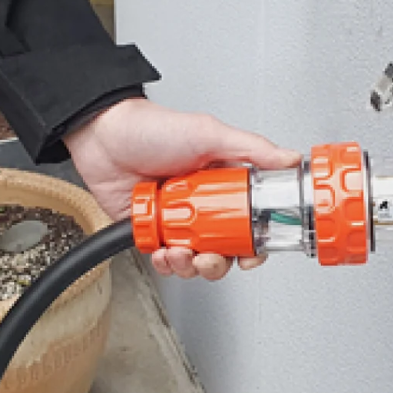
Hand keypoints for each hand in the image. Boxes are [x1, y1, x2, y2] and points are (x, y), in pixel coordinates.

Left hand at [64, 98, 300, 280]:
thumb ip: (252, 149)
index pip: (250, 223)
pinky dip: (165, 262)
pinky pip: (165, 260)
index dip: (255, 243)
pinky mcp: (152, 232)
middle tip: (211, 257)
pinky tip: (163, 251)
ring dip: (190, 264)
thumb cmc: (152, 128)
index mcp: (223, 186)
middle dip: (219, 262)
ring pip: (195, 260)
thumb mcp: (210, 134)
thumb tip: (289, 158)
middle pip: (224, 250)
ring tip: (181, 251)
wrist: (103, 137)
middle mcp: (203, 206)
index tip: (252, 253)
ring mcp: (177, 221)